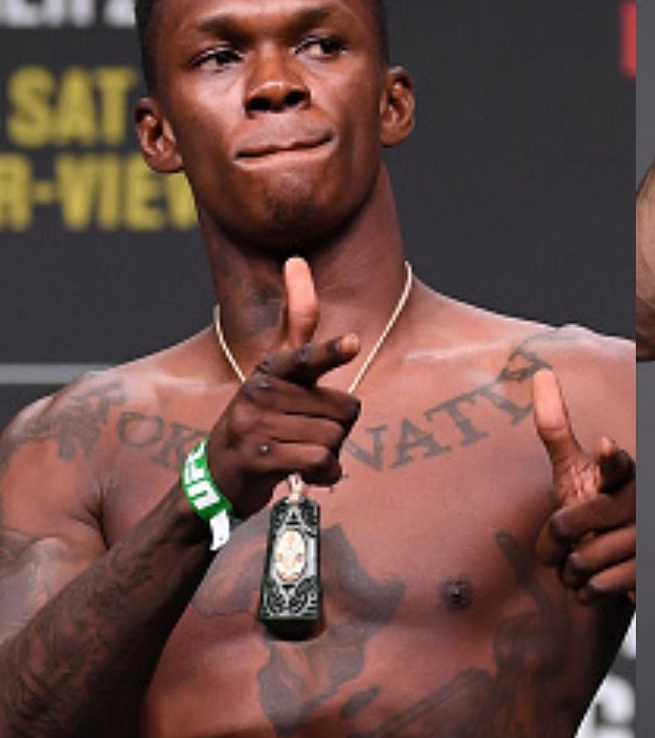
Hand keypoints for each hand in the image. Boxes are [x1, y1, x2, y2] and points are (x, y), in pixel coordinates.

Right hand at [203, 257, 362, 516]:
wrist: (218, 476)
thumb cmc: (260, 421)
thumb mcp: (276, 374)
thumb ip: (295, 329)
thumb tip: (297, 261)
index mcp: (270, 370)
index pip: (303, 356)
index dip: (329, 352)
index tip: (352, 343)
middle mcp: (260, 392)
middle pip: (345, 410)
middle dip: (336, 429)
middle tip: (303, 435)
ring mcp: (256, 425)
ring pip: (334, 437)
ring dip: (329, 454)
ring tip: (297, 454)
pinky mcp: (259, 458)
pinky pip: (321, 461)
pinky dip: (324, 474)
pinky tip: (303, 474)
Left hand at [532, 369, 635, 602]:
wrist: (624, 561)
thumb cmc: (594, 508)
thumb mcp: (574, 470)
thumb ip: (558, 429)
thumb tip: (541, 373)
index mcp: (622, 477)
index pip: (617, 464)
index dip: (610, 458)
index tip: (604, 444)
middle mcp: (637, 506)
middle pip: (568, 523)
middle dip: (552, 542)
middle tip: (559, 545)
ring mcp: (644, 541)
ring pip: (580, 562)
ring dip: (569, 571)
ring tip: (581, 565)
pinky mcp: (646, 573)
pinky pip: (596, 588)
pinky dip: (585, 592)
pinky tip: (595, 583)